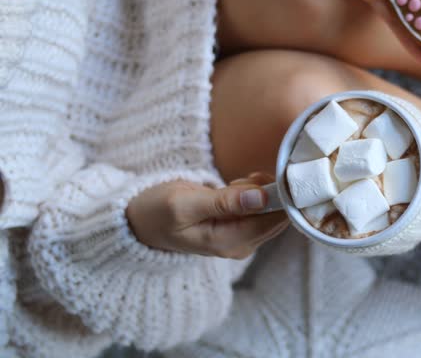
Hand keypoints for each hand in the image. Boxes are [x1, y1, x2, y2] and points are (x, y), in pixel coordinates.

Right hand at [126, 172, 287, 258]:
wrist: (140, 220)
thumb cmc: (157, 210)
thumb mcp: (184, 203)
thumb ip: (224, 202)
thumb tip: (261, 198)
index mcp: (230, 243)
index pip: (275, 220)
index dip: (280, 196)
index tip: (267, 176)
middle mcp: (242, 245)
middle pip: (279, 215)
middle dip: (269, 191)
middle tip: (240, 181)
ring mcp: (243, 237)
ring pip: (272, 208)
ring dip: (259, 189)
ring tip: (232, 185)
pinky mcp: (241, 226)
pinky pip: (262, 206)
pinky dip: (254, 191)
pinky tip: (235, 187)